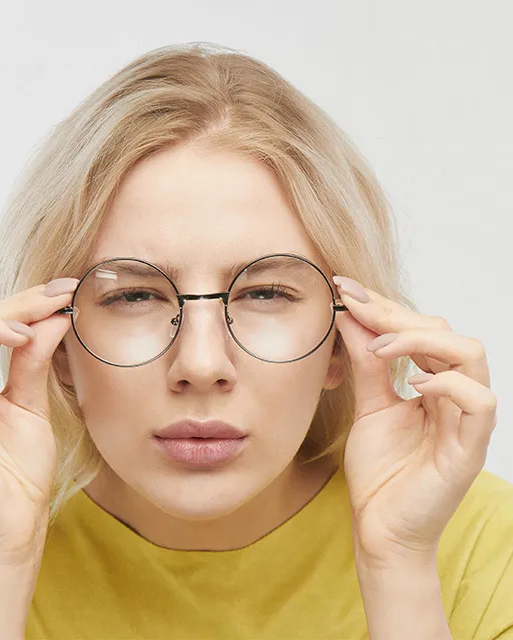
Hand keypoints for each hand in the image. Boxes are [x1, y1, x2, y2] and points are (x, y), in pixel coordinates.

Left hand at [332, 276, 496, 568]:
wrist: (379, 526)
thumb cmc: (380, 470)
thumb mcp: (368, 405)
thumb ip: (365, 363)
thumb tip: (350, 315)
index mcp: (433, 383)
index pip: (420, 330)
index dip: (385, 306)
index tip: (345, 289)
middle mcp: (454, 396)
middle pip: (446, 333)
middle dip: (397, 314)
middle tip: (355, 307)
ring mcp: (465, 420)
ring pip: (471, 356)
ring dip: (421, 340)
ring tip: (380, 348)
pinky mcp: (469, 448)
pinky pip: (479, 402)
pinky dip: (447, 383)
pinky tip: (413, 384)